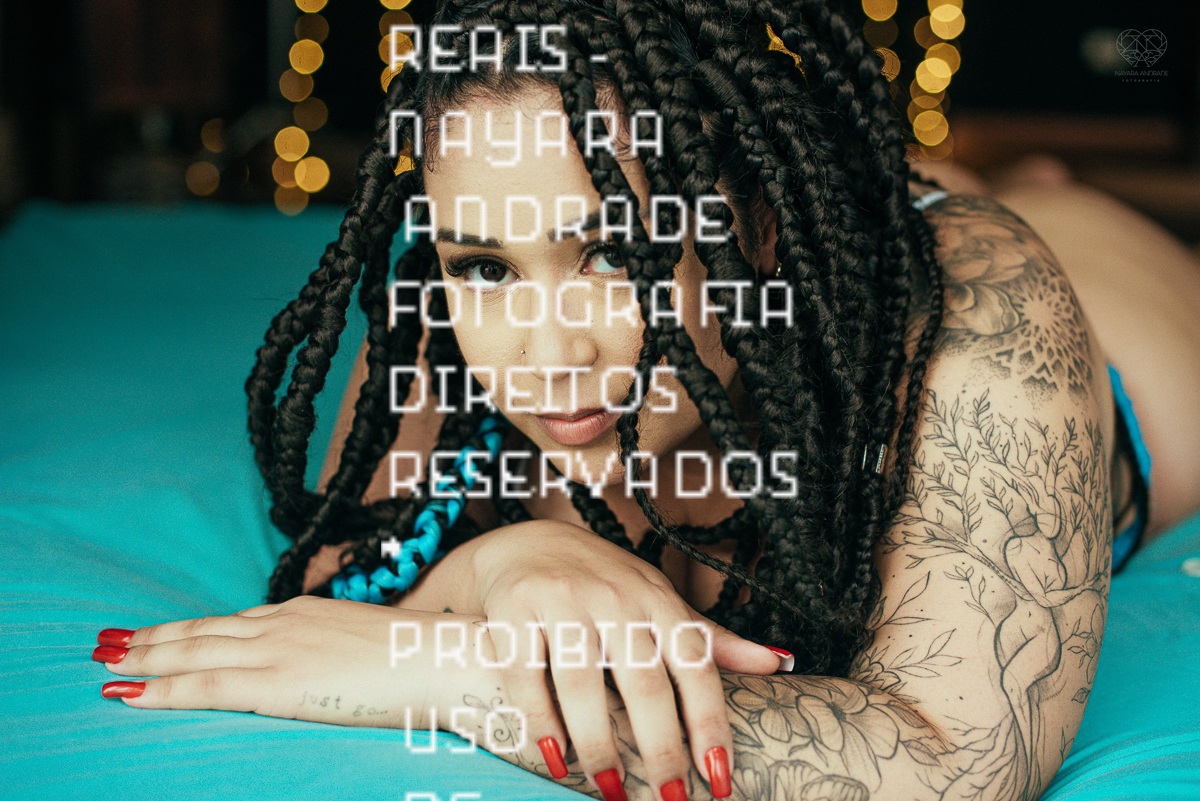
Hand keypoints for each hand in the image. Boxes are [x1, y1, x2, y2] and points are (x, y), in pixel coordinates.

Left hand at [93, 597, 486, 730]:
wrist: (448, 659)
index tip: (160, 632)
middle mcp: (284, 623)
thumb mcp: (371, 645)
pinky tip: (132, 694)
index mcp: (306, 613)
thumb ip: (338, 651)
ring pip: (195, 652)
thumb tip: (329, 666)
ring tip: (107, 663)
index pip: (235, 621)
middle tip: (109, 642)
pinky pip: (206, 685)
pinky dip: (164, 688)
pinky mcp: (279, 681)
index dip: (192, 628)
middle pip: (204, 631)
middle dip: (154, 638)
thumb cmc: (423, 658)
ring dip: (146, 658)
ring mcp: (279, 648)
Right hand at [468, 520, 785, 799]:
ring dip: (599, 747)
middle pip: (644, 683)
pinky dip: (540, 722)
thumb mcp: (661, 602)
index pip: (695, 666)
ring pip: (584, 686)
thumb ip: (712, 639)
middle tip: (669, 800)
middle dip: (659, 748)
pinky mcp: (513, 612)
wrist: (529, 545)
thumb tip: (779, 664)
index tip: (719, 779)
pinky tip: (556, 757)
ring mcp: (562, 602)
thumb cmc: (607, 583)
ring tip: (611, 790)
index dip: (710, 724)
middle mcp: (615, 598)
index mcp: (658, 601)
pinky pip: (527, 677)